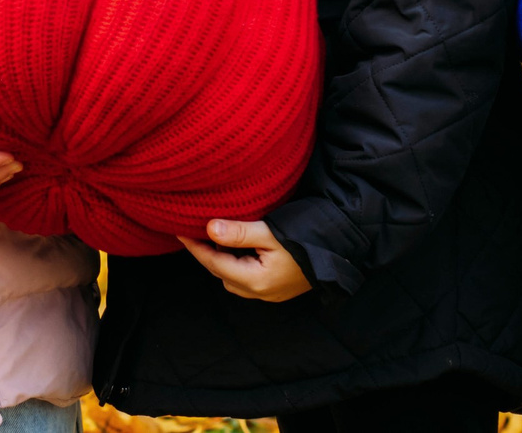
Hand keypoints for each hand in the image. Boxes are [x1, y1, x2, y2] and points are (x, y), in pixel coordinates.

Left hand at [180, 218, 311, 301]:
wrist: (342, 248)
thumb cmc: (307, 238)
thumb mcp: (271, 232)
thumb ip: (239, 233)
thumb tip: (209, 229)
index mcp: (256, 280)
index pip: (214, 263)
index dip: (195, 247)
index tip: (179, 231)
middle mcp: (260, 292)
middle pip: (221, 273)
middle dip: (206, 254)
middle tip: (194, 231)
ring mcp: (270, 293)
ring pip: (233, 278)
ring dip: (221, 260)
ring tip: (215, 237)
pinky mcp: (277, 288)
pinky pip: (246, 279)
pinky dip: (236, 264)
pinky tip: (237, 247)